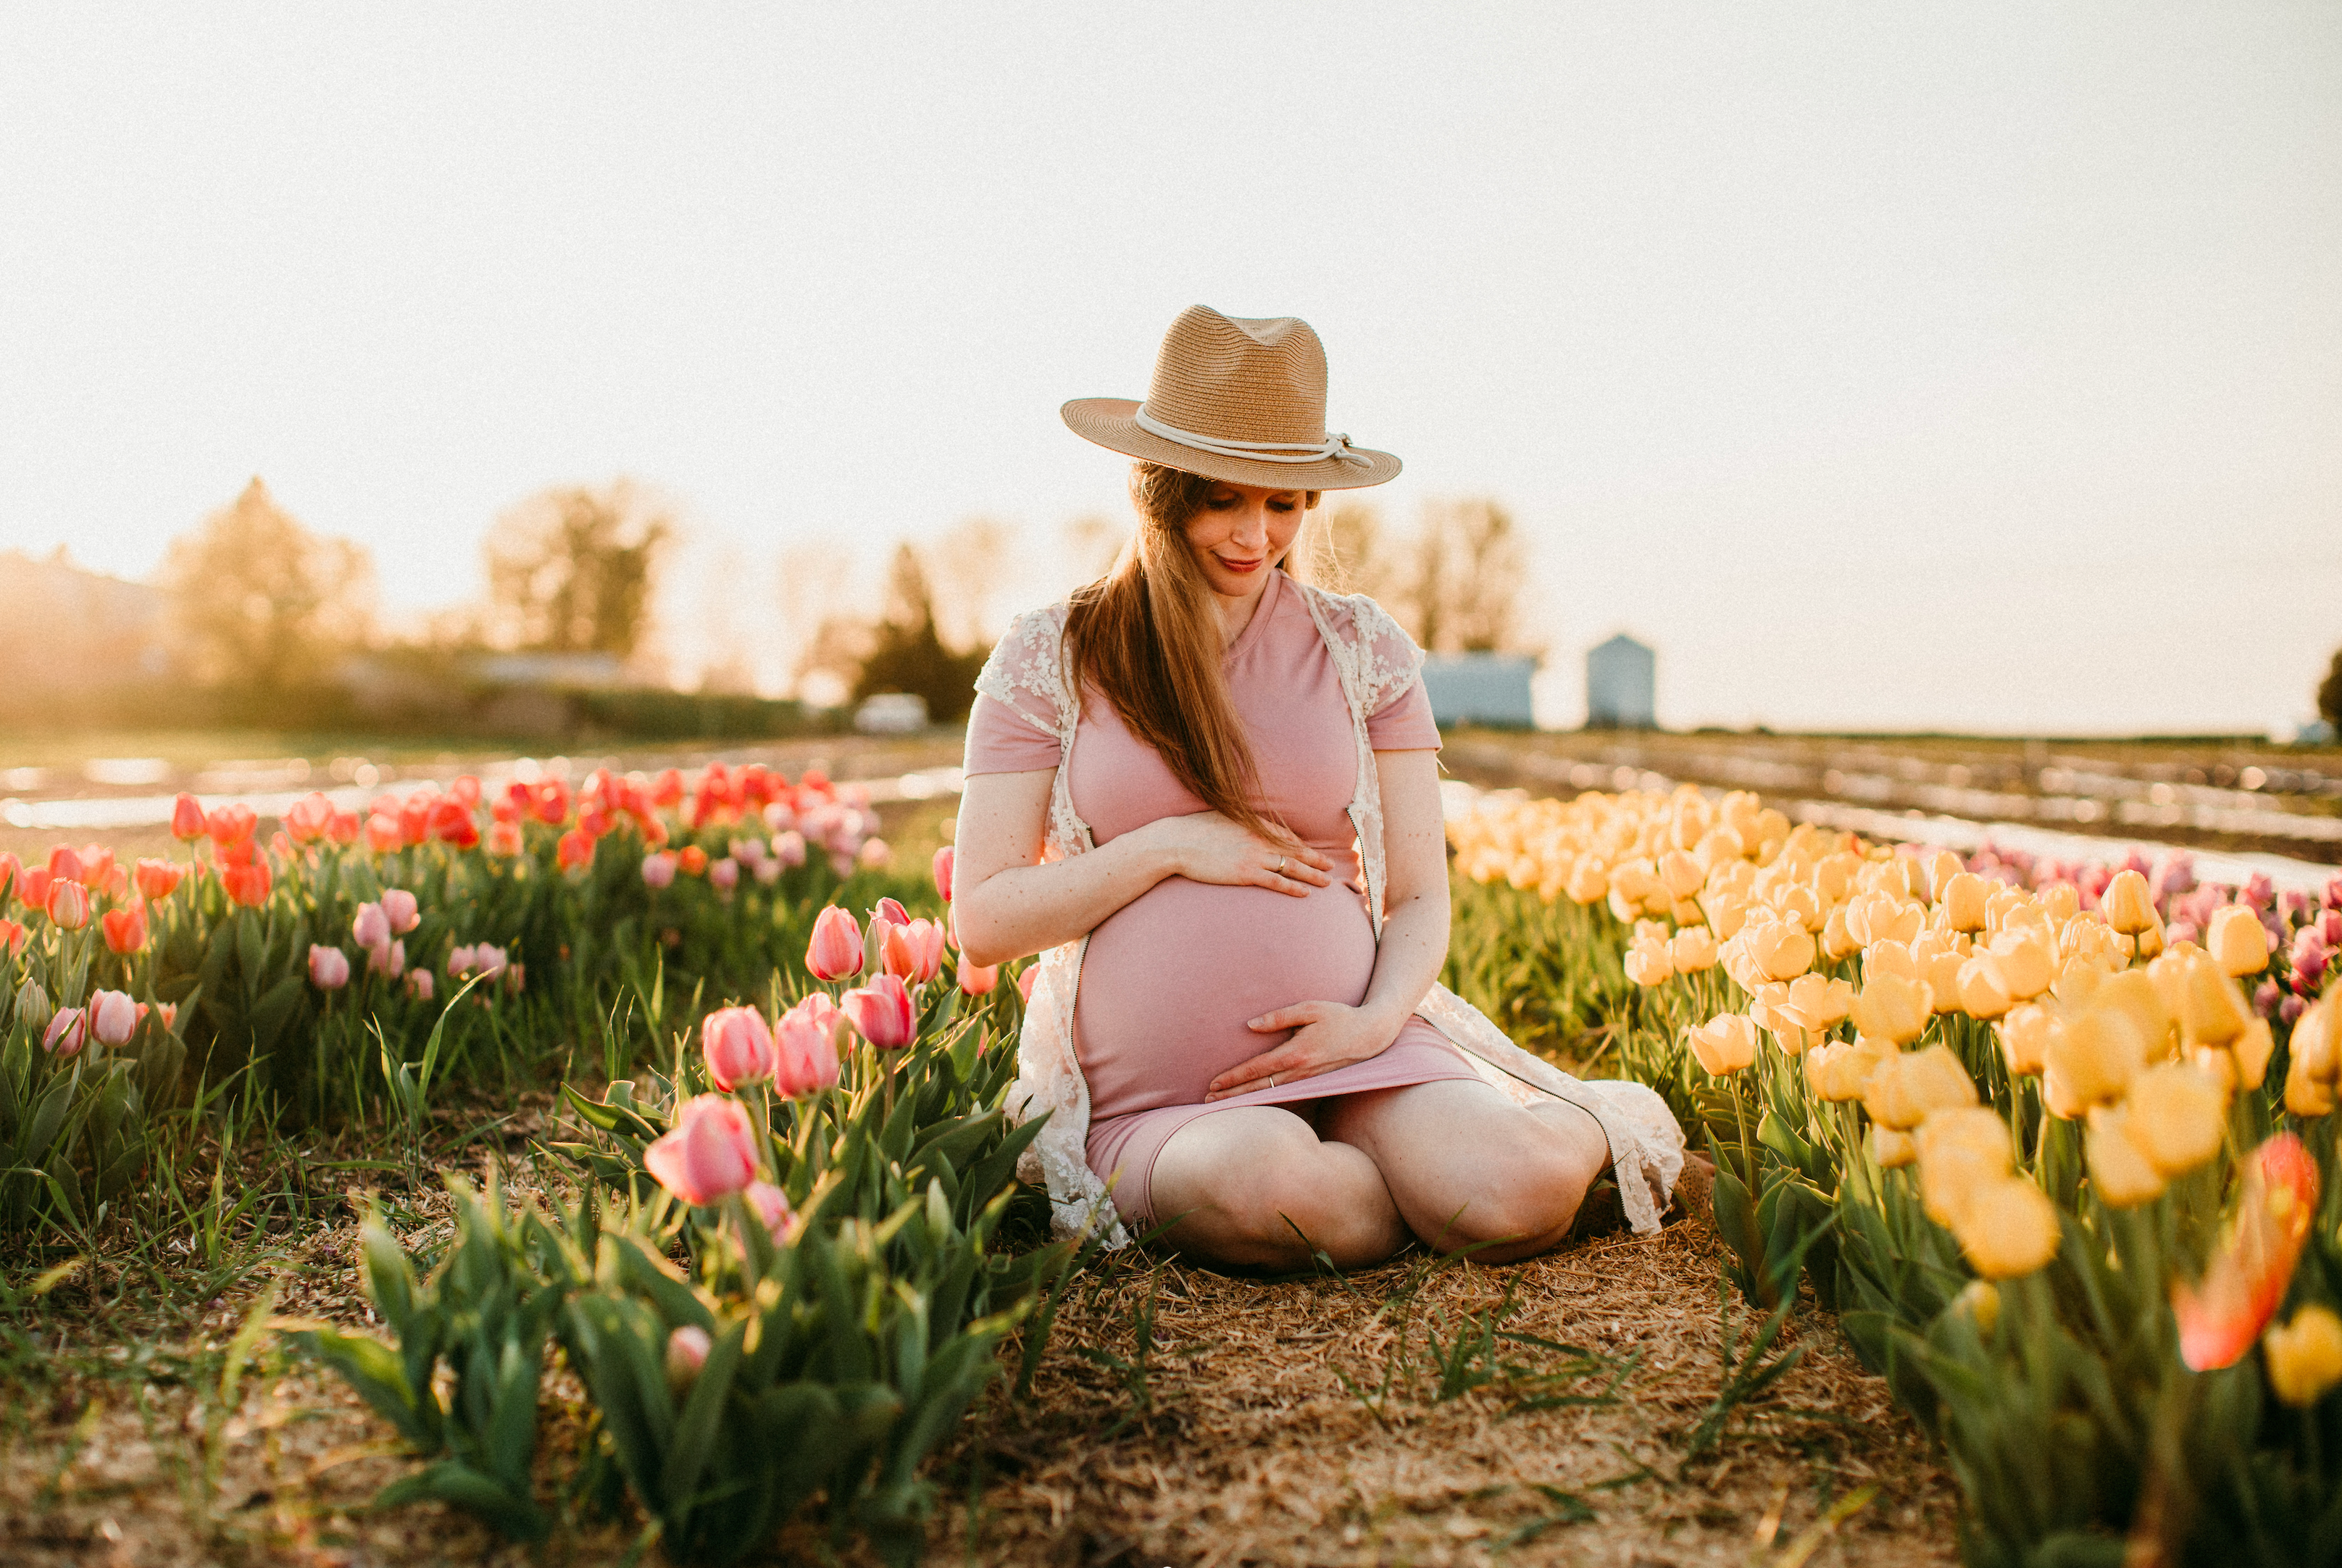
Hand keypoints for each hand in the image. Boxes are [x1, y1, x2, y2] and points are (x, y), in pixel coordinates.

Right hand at [1141, 811, 1332, 898]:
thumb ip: (1238, 822)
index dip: (1300, 845)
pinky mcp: (1245, 873)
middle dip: (1315, 858)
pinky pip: (1276, 881)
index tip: (1310, 851)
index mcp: (1252, 824)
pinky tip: (1304, 893)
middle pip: (1295, 850)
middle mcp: (1258, 838)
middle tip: (1330, 865)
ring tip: (1326, 882)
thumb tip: (1242, 826)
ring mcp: (1253, 856)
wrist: (1177, 842)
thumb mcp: (1220, 818)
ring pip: (1292, 866)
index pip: (1284, 835)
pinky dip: (1293, 887)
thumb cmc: (1193, 830)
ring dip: (1312, 874)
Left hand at [1204, 1001, 1399, 1100]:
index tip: (1213, 1084)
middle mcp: (1299, 1072)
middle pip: (1258, 1088)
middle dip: (1232, 1095)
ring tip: (1223, 1103)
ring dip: (1245, 1099)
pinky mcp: (1312, 1082)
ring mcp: (1306, 1080)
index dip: (1232, 1078)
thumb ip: (1279, 1017)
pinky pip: (1283, 1093)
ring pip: (1269, 1094)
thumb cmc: (1339, 1016)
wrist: (1370, 1035)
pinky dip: (1265, 1099)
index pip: (1256, 1070)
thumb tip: (1250, 1026)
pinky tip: (1252, 1101)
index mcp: (1295, 1054)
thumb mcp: (1310, 1008)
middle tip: (1206, 1102)